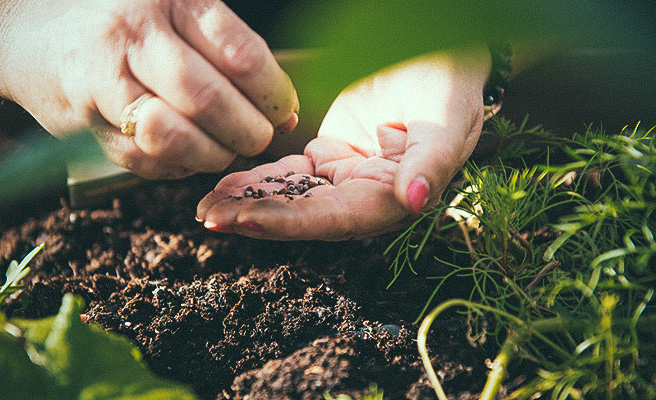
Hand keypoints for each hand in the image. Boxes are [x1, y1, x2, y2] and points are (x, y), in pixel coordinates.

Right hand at [0, 0, 297, 178]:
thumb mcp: (181, 16)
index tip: (284, 111)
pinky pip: (146, 161)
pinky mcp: (87, 123)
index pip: (240, 54)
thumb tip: (285, 111)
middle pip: (208, 98)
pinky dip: (180, 166)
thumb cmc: (131, 26)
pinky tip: (190, 154)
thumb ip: (231, 53)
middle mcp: (134, 36)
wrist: (43, 37)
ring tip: (227, 148)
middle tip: (260, 137)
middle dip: (248, 130)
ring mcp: (105, 80)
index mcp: (171, 0)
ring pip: (175, 135)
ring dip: (214, 153)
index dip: (273, 93)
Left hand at [196, 47, 490, 239]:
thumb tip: (416, 201)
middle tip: (211, 218)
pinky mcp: (327, 160)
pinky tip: (224, 185)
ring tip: (207, 208)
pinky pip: (288, 175)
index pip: (338, 218)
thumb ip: (433, 161)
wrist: (436, 60)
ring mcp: (343, 180)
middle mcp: (364, 197)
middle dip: (258, 219)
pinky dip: (257, 181)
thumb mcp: (449, 118)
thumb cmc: (449, 86)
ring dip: (249, 205)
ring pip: (290, 200)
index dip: (292, 222)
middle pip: (305, 217)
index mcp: (394, 196)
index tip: (247, 220)